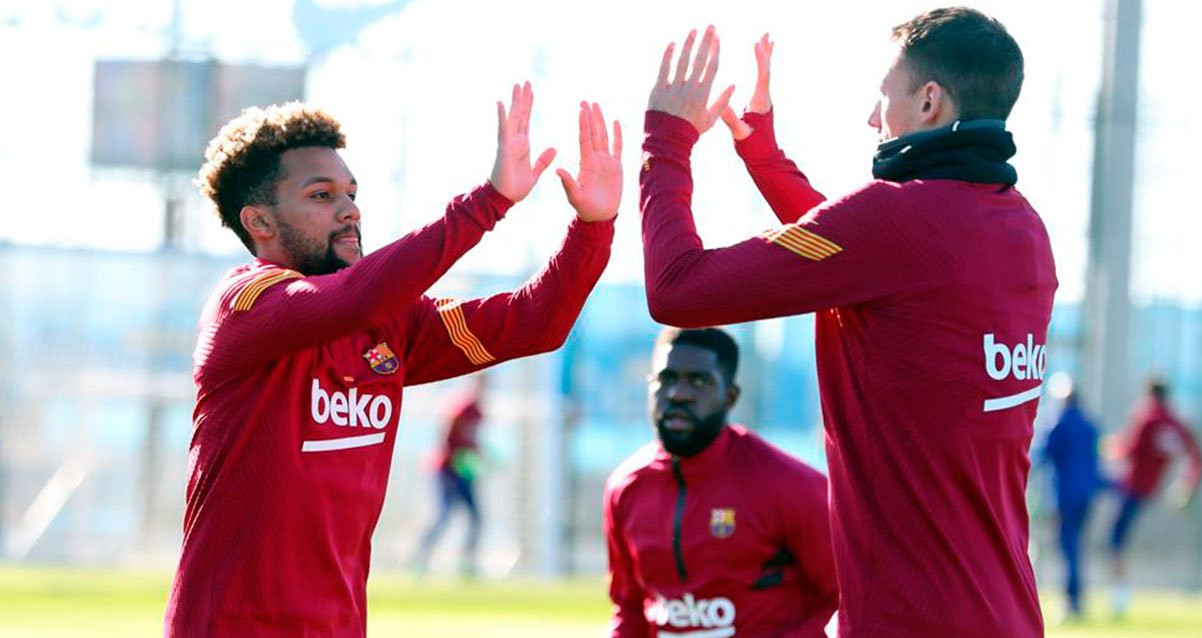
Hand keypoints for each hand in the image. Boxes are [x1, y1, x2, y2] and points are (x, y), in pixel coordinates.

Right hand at [490, 82, 555, 201]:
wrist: (505, 198)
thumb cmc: (516, 187)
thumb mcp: (535, 172)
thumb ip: (543, 160)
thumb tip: (554, 149)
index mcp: (522, 145)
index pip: (526, 120)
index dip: (529, 106)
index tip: (531, 92)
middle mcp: (514, 140)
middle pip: (520, 115)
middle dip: (523, 98)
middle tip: (525, 82)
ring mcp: (508, 143)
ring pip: (512, 118)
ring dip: (514, 102)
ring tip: (517, 85)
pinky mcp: (504, 149)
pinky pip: (503, 130)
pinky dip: (502, 117)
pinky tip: (500, 103)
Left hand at [556, 102, 621, 221]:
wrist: (600, 216)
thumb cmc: (585, 208)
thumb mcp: (574, 196)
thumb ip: (568, 183)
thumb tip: (557, 170)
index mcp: (585, 163)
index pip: (584, 139)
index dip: (583, 124)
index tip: (581, 110)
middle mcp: (595, 158)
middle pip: (593, 133)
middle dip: (590, 117)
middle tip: (585, 101)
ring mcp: (606, 161)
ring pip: (604, 136)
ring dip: (601, 121)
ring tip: (597, 106)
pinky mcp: (617, 167)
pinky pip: (618, 147)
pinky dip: (618, 135)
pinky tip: (616, 122)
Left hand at [648, 25, 735, 135]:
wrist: (667, 142)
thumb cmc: (691, 131)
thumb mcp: (710, 119)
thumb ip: (723, 101)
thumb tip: (734, 85)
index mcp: (703, 95)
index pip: (712, 67)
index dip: (715, 50)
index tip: (717, 38)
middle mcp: (689, 89)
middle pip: (700, 59)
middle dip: (706, 41)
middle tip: (710, 26)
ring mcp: (673, 88)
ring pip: (682, 61)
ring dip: (688, 44)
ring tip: (693, 31)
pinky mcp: (658, 90)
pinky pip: (664, 68)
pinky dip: (668, 55)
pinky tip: (672, 43)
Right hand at [720, 33, 773, 140]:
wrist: (764, 157)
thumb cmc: (753, 147)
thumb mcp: (740, 133)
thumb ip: (732, 119)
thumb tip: (722, 105)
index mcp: (761, 102)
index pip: (763, 76)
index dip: (761, 59)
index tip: (757, 43)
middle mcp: (765, 98)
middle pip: (767, 69)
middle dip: (766, 52)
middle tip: (766, 35)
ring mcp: (764, 99)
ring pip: (766, 72)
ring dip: (765, 56)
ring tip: (766, 40)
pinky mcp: (761, 102)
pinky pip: (762, 78)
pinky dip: (762, 65)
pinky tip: (761, 59)